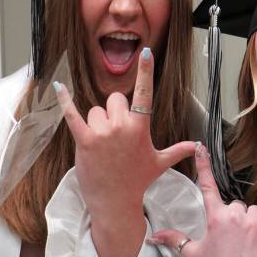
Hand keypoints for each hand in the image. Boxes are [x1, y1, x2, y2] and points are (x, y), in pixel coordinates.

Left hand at [54, 48, 195, 220]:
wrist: (115, 203)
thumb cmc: (136, 182)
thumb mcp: (159, 164)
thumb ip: (177, 151)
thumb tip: (198, 146)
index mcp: (141, 128)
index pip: (145, 94)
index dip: (146, 71)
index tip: (146, 52)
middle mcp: (122, 127)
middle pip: (114, 100)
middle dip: (113, 113)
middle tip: (115, 137)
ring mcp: (103, 133)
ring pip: (95, 110)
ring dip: (96, 123)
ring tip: (102, 146)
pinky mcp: (84, 140)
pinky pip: (72, 115)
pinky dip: (65, 101)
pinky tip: (59, 86)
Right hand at [150, 146, 256, 256]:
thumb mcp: (191, 253)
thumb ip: (173, 239)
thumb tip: (154, 236)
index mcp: (215, 217)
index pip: (207, 186)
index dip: (202, 166)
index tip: (200, 148)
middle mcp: (233, 215)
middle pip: (235, 205)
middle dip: (233, 219)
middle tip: (231, 241)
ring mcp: (252, 222)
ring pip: (253, 211)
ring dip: (251, 221)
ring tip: (246, 242)